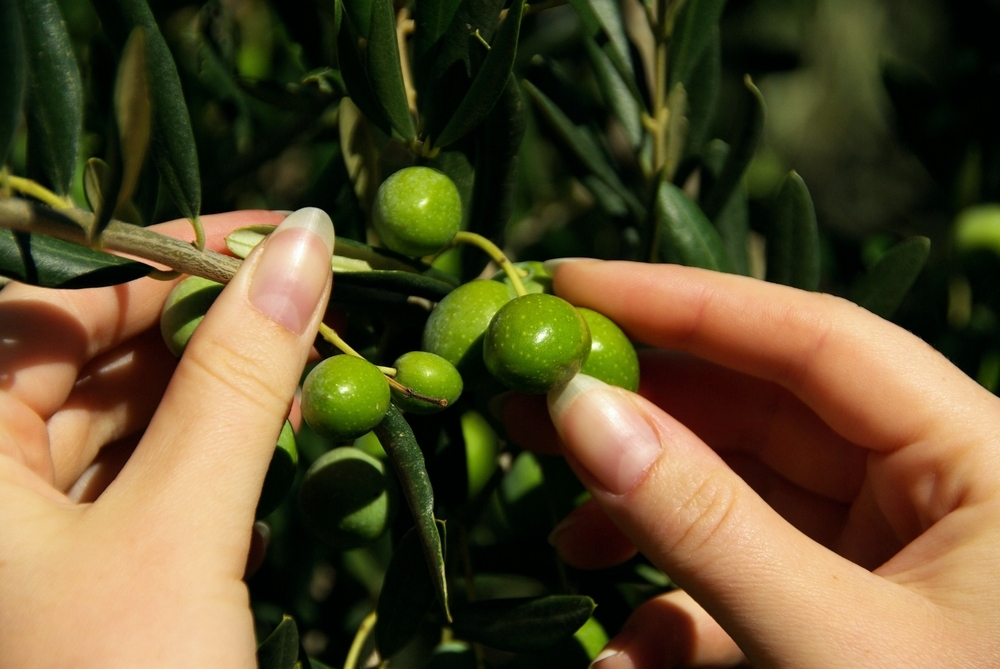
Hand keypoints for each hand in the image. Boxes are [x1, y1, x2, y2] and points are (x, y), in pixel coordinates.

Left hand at [0, 209, 332, 666]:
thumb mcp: (179, 532)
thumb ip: (240, 380)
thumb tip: (302, 241)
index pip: (49, 301)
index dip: (167, 258)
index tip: (274, 233)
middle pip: (84, 352)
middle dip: (198, 323)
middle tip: (302, 300)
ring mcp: (15, 528)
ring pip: (114, 414)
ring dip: (208, 387)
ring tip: (296, 365)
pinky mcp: (65, 566)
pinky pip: (129, 472)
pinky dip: (199, 447)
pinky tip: (261, 435)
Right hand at [504, 260, 999, 667]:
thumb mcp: (830, 644)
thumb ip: (704, 523)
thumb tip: (581, 410)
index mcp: (981, 454)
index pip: (812, 338)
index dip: (685, 301)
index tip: (572, 286)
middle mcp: (934, 482)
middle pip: (764, 404)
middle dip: (646, 405)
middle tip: (537, 389)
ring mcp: (888, 548)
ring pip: (744, 490)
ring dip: (647, 513)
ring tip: (563, 531)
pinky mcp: (846, 606)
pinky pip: (748, 573)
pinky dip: (679, 605)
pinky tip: (626, 654)